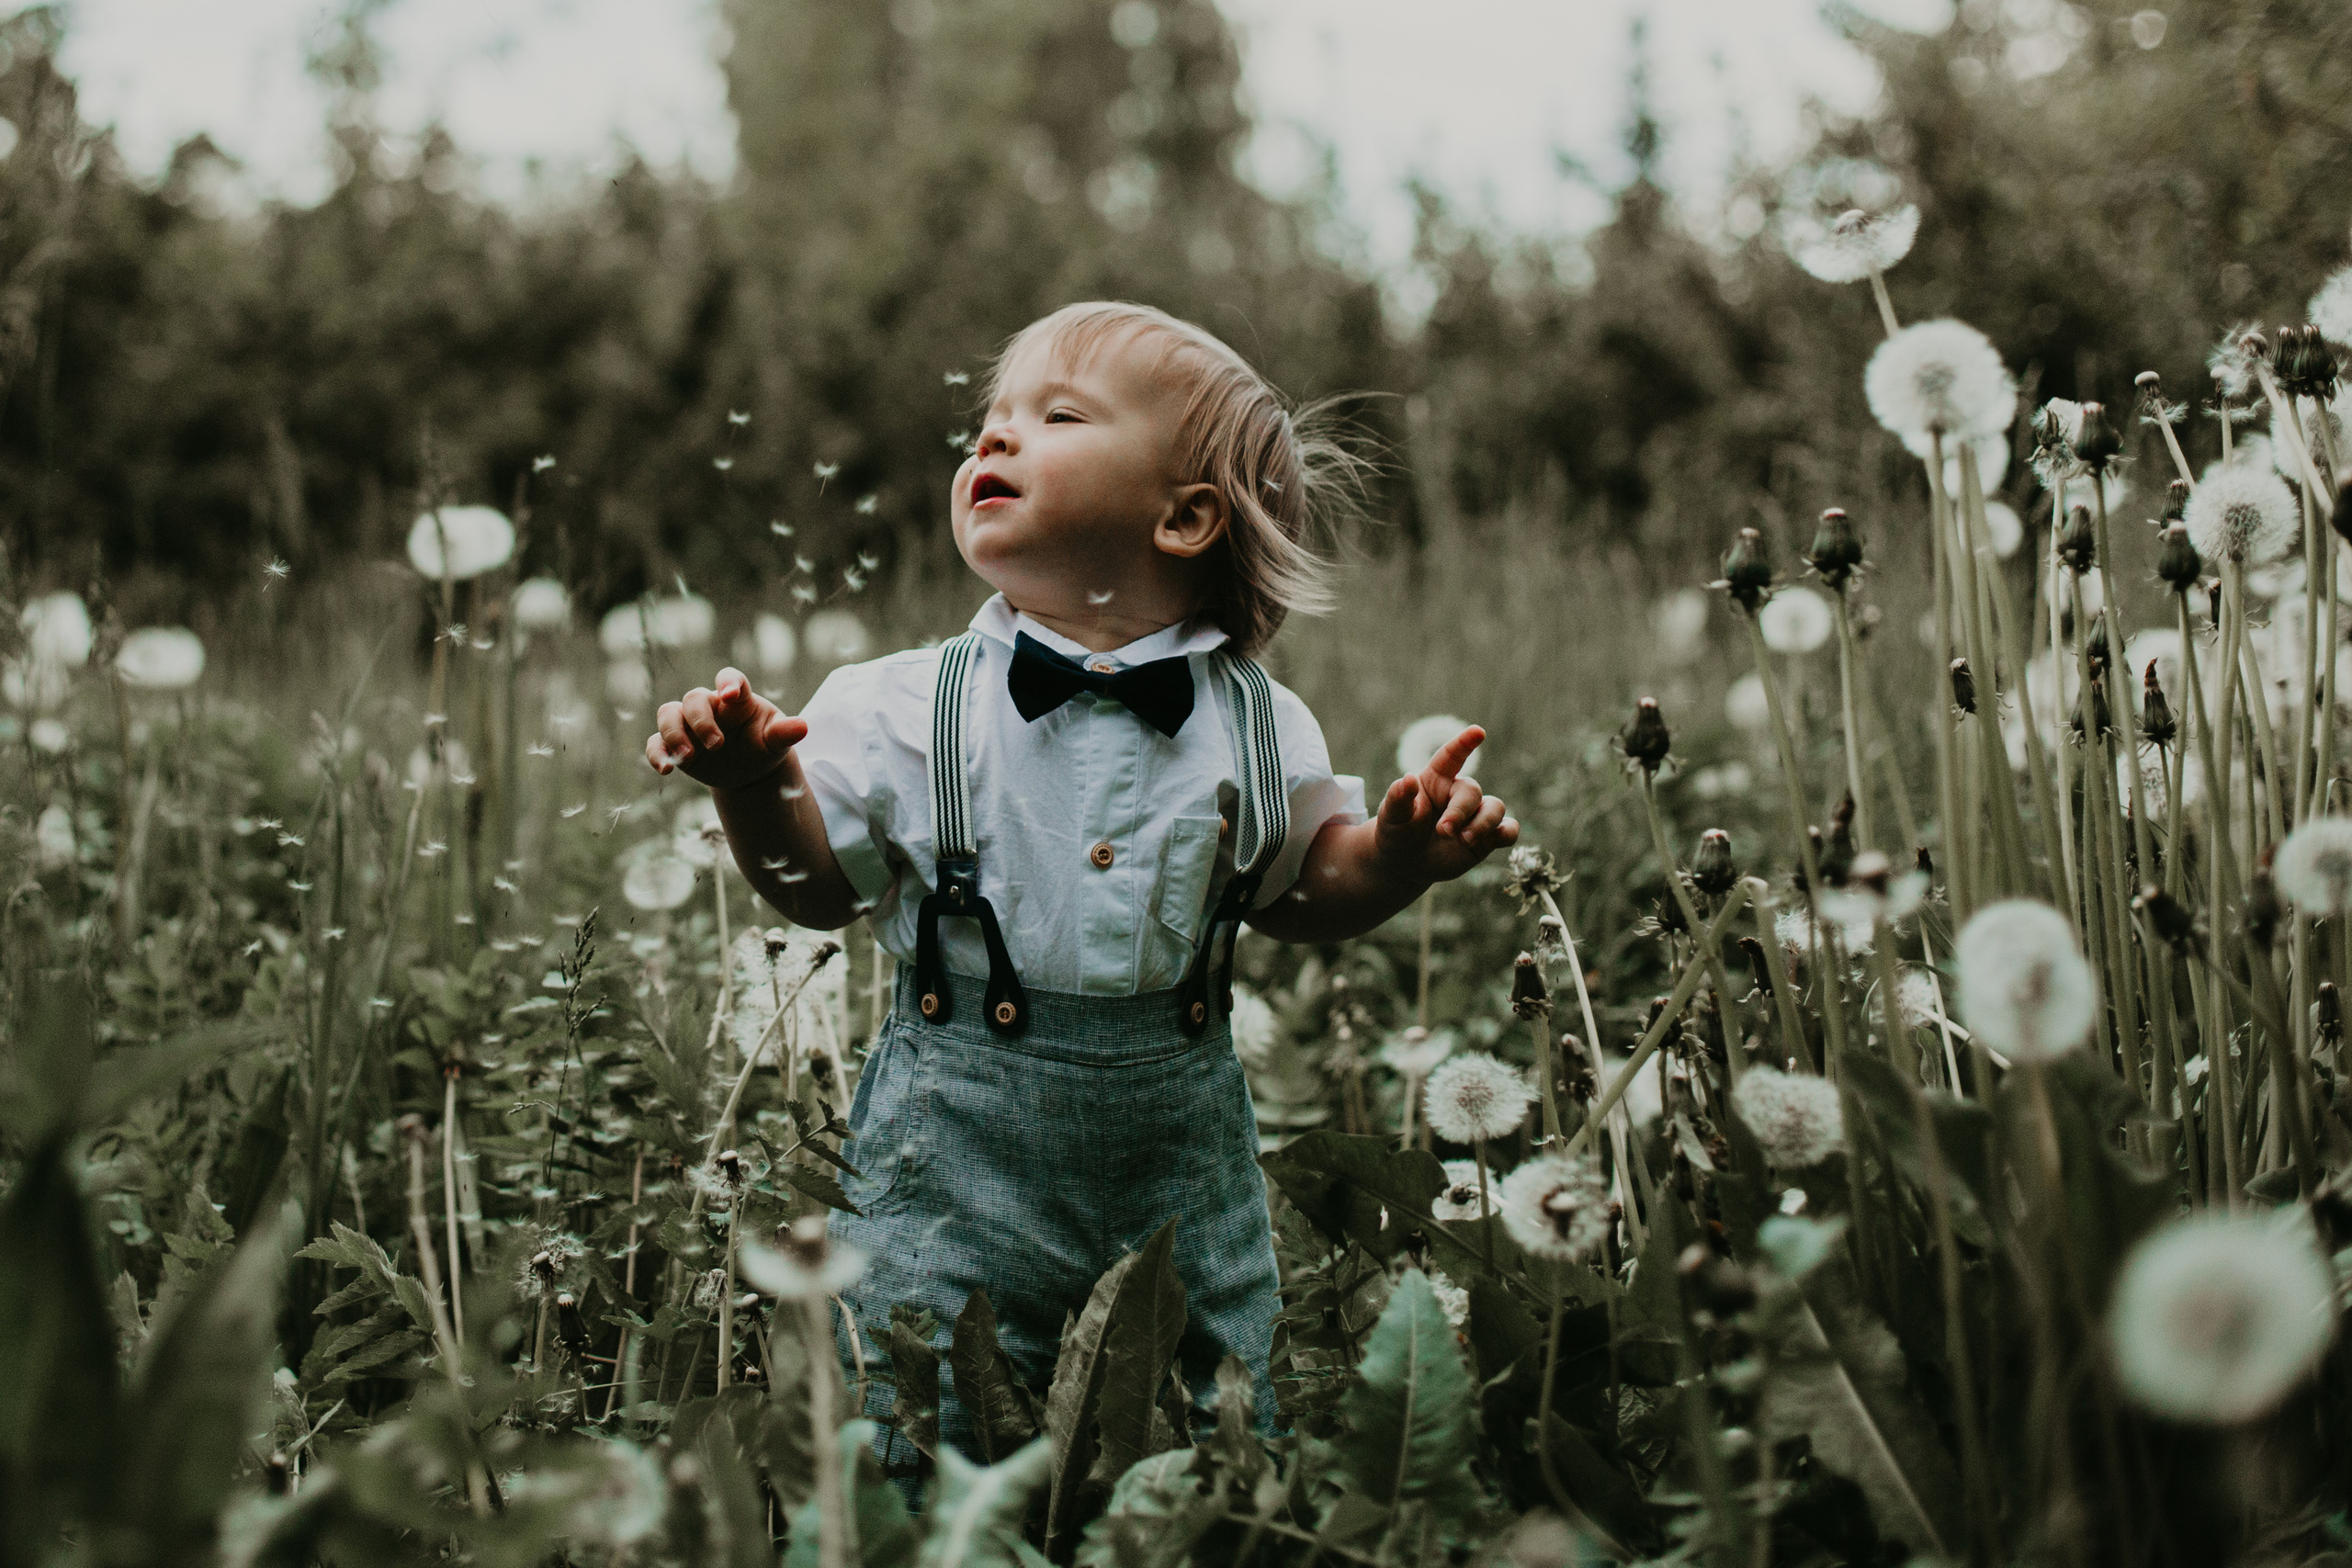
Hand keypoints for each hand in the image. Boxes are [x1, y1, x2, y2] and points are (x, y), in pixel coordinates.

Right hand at [646, 668, 807, 791]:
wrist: (749, 770)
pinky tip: (665, 770)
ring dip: (673, 733)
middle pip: (694, 698)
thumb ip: (785, 733)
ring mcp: (689, 724)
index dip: (728, 682)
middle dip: (702, 721)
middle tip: (717, 746)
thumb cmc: (764, 745)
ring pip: (668, 713)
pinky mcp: (674, 744)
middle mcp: (710, 706)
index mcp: (737, 699)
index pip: (730, 679)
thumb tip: (803, 727)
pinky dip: (656, 753)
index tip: (731, 694)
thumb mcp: (776, 741)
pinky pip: (656, 742)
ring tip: (687, 758)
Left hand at [1372, 724, 1517, 885]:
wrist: (1405, 864)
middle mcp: (1458, 793)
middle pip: (1472, 791)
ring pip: (1495, 808)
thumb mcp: (1391, 816)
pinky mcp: (1486, 837)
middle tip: (1443, 831)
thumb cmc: (1397, 832)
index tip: (1477, 731)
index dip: (1463, 743)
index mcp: (1435, 779)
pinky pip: (1507, 829)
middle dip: (1460, 811)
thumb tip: (1407, 779)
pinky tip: (1497, 838)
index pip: (1451, 757)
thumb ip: (1398, 798)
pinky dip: (1508, 832)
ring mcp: (1474, 814)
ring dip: (1483, 824)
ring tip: (1463, 840)